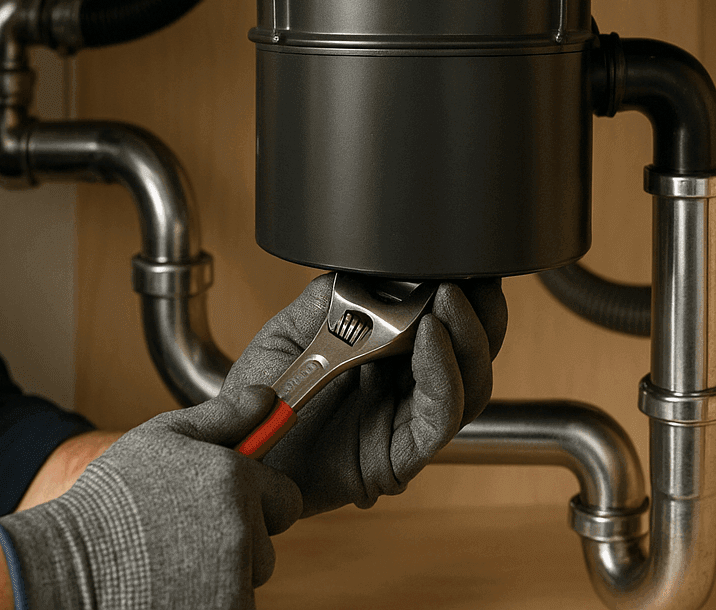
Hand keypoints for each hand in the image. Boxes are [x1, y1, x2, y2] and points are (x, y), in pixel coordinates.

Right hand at [0, 385, 300, 609]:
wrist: (69, 567)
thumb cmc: (110, 501)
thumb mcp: (162, 438)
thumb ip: (223, 417)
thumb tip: (266, 398)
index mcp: (235, 479)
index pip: (287, 498)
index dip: (259, 501)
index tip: (225, 504)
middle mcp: (241, 529)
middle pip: (268, 542)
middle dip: (241, 539)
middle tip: (188, 534)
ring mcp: (233, 578)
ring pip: (250, 577)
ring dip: (225, 572)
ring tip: (172, 559)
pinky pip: (234, 603)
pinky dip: (211, 598)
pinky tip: (172, 584)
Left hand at [228, 274, 506, 516]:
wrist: (233, 454)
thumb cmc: (260, 400)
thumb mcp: (287, 334)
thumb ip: (326, 301)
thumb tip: (365, 269)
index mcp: (388, 353)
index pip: (447, 322)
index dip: (466, 293)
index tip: (465, 259)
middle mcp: (406, 387)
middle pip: (473, 353)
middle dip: (481, 313)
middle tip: (472, 277)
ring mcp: (406, 421)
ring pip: (471, 385)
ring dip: (467, 339)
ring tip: (449, 300)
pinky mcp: (400, 457)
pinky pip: (439, 419)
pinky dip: (443, 377)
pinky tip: (429, 340)